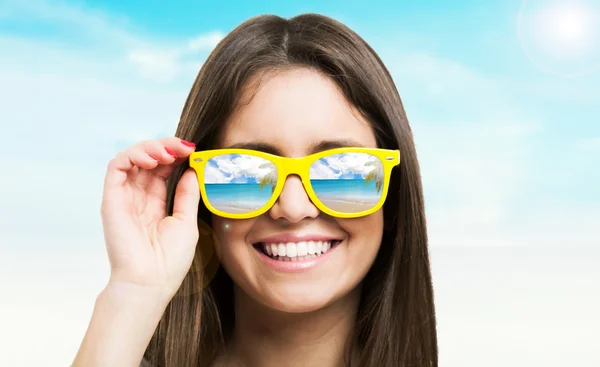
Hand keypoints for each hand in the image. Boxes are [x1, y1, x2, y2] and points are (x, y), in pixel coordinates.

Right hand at [100, 137, 199, 297]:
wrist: (149, 282)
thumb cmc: (169, 261)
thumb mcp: (186, 221)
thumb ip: (187, 194)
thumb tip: (192, 170)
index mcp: (156, 205)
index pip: (164, 170)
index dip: (177, 156)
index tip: (193, 151)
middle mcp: (138, 198)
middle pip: (149, 160)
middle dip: (167, 147)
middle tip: (184, 147)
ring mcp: (124, 197)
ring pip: (132, 158)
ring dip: (151, 147)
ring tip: (168, 153)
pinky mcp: (112, 198)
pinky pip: (116, 166)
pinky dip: (133, 154)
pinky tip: (152, 159)